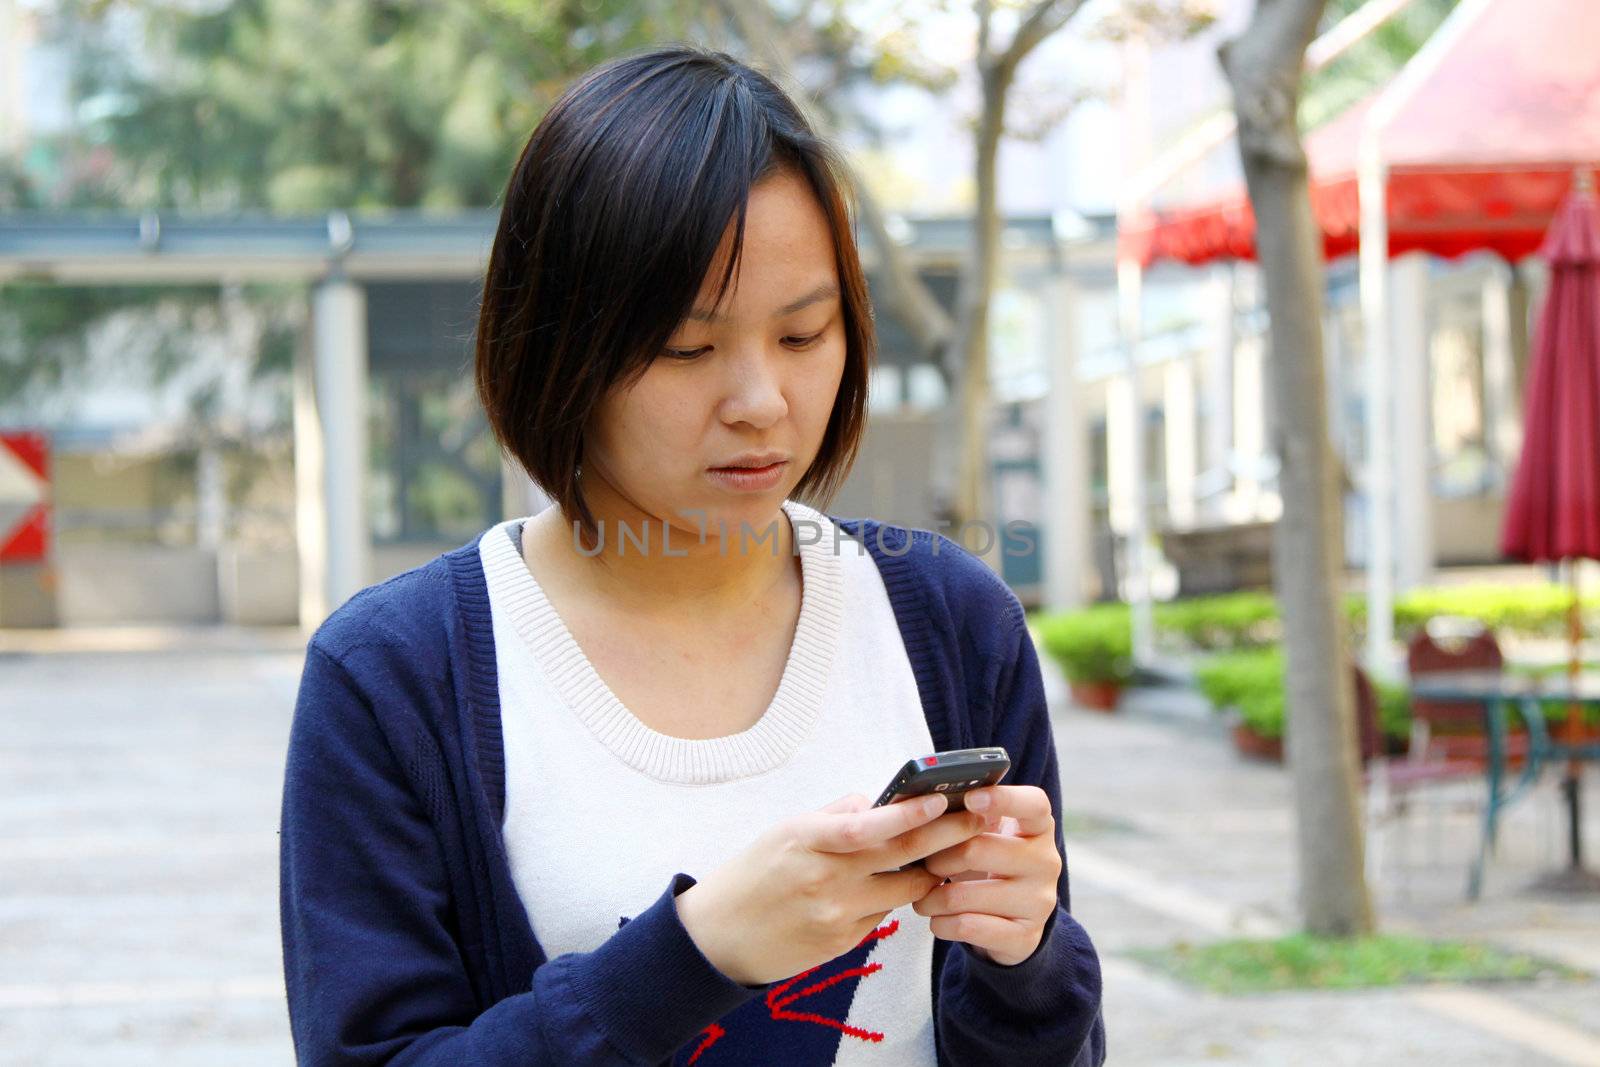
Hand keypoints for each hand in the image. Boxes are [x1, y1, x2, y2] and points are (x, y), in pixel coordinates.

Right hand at [675, 791, 990, 985]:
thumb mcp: (783, 833)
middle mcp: (824, 879)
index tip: (941, 797)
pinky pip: (884, 914)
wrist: (718, 938)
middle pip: (899, 856)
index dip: (908, 813)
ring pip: (903, 889)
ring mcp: (835, 916)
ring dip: (929, 869)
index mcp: (805, 842)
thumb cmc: (752, 875)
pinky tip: (906, 881)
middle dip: (944, 836)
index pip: (866, 827)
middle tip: (976, 818)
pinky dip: (896, 895)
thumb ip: (832, 816)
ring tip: (950, 850)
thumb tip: (876, 802)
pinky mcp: (842, 944)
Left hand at [911, 785, 1061, 966]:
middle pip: (978, 849)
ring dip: (931, 898)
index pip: (1033, 803)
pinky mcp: (1025, 937)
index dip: (1002, 798)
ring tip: (922, 897)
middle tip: (923, 864)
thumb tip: (920, 800)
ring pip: (964, 895)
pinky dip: (941, 923)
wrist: (1011, 922)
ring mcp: (1039, 902)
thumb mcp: (986, 836)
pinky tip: (938, 919)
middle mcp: (1046, 862)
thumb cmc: (988, 865)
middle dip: (937, 858)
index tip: (969, 798)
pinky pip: (967, 927)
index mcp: (1038, 827)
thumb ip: (967, 815)